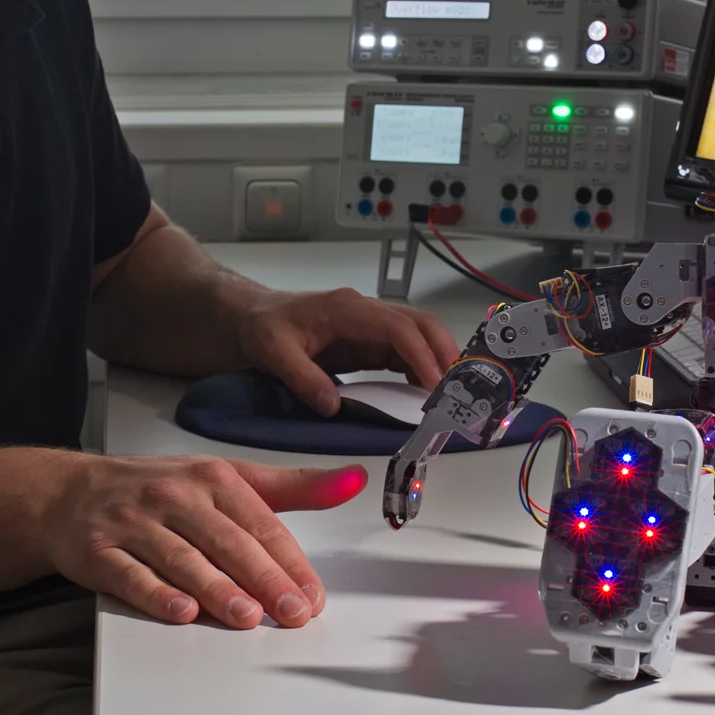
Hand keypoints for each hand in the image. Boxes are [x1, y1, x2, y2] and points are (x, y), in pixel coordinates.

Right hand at [44, 453, 366, 627]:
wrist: (69, 493)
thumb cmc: (157, 488)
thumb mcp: (225, 477)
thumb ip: (290, 487)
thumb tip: (350, 479)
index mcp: (211, 477)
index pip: (259, 522)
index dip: (289, 560)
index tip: (313, 592)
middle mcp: (174, 495)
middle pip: (226, 541)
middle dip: (263, 579)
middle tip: (292, 611)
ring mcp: (134, 522)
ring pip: (182, 558)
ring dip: (215, 589)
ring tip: (246, 616)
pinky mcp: (98, 551)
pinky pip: (130, 575)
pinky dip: (156, 594)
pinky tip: (181, 611)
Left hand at [234, 287, 461, 415]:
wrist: (256, 316)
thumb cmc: (264, 327)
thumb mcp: (272, 350)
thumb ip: (302, 377)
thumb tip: (332, 406)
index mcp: (347, 309)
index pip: (396, 326)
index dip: (419, 353)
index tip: (434, 383)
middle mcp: (367, 313)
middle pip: (420, 323)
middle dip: (443, 352)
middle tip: (458, 389)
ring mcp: (371, 327)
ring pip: (419, 336)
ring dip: (438, 361)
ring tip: (450, 396)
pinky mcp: (370, 342)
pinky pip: (406, 352)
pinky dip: (422, 370)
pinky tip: (427, 394)